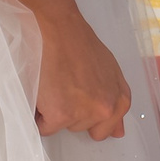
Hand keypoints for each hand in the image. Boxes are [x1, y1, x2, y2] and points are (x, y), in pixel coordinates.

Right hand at [33, 6, 131, 140]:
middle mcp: (106, 108)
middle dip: (71, 111)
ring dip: (54, 111)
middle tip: (66, 84)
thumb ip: (114, 100)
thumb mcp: (108, 71)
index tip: (80, 100)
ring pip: (62, 127)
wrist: (56, 27)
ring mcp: (84, 113)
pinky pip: (44, 127)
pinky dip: (39, 112)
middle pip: (81, 128)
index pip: (106, 128)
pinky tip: (44, 89)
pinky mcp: (61, 115)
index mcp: (120, 100)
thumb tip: (118, 132)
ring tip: (55, 82)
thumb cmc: (78, 43)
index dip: (88, 113)